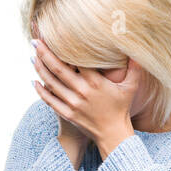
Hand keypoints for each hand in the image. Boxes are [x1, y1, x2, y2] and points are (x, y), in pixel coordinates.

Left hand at [31, 39, 137, 157]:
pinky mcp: (67, 114)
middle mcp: (82, 92)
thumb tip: (138, 52)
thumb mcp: (131, 88)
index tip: (55, 35)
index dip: (64, 47)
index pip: (76, 59)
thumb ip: (134, 69)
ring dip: (39, 69)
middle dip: (44, 53)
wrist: (113, 135)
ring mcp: (72, 103)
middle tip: (35, 41)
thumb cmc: (121, 109)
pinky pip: (50, 100)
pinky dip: (40, 90)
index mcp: (96, 82)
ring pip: (51, 83)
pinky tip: (34, 81)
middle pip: (58, 68)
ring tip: (32, 57)